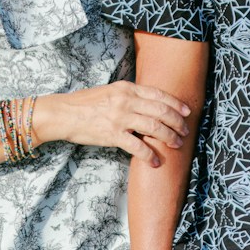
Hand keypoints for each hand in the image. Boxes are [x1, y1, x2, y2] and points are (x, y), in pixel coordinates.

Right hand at [38, 82, 190, 166]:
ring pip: (154, 127)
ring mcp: (120, 117)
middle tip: (185, 131)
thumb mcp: (109, 91)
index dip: (176, 104)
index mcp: (126, 88)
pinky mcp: (112, 134)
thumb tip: (148, 104)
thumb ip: (128, 95)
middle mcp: (126, 100)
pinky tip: (155, 161)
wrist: (62, 113)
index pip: (159, 94)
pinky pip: (137, 146)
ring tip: (177, 145)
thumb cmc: (84, 103)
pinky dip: (150, 155)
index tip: (186, 112)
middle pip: (161, 110)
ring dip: (169, 137)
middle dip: (177, 122)